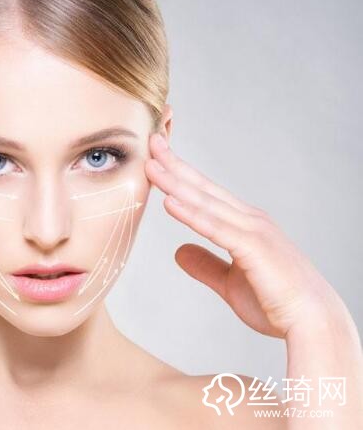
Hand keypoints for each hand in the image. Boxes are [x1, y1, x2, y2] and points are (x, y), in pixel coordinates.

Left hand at [144, 133, 342, 337]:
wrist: (313, 322)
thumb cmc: (276, 301)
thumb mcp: (229, 282)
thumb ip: (205, 265)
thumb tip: (178, 251)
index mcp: (244, 224)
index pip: (205, 193)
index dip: (180, 174)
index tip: (158, 157)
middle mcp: (248, 220)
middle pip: (203, 188)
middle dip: (175, 165)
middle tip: (152, 141)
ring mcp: (253, 231)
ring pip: (206, 203)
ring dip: (176, 183)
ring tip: (152, 165)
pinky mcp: (254, 248)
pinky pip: (216, 228)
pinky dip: (192, 214)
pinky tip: (170, 201)